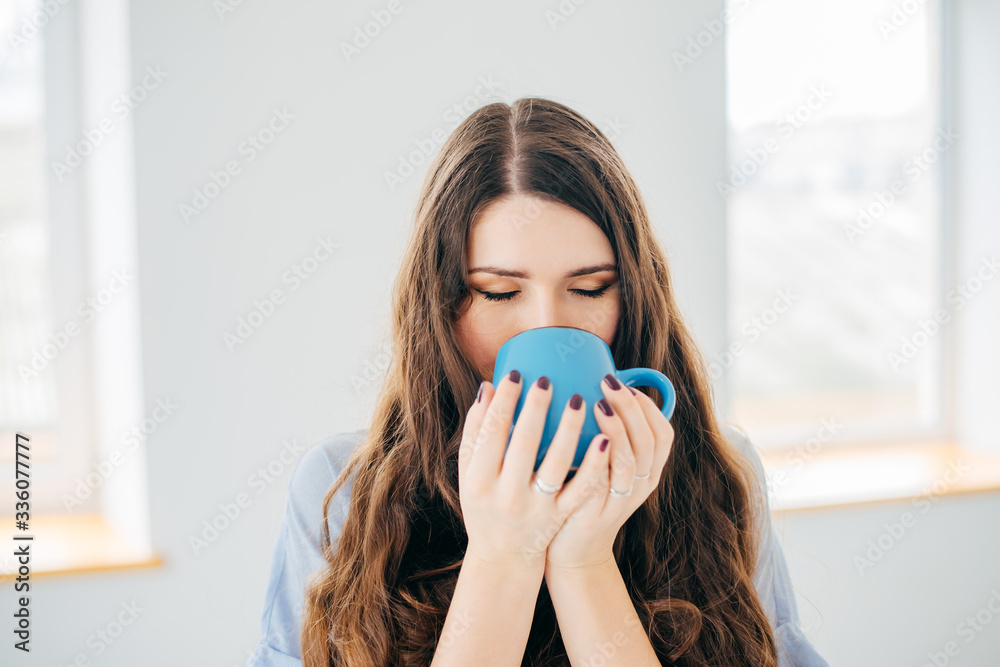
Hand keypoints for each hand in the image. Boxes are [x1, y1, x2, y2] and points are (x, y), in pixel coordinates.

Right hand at [458, 370, 610, 569]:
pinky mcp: (560, 516)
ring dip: (569, 429)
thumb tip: (489, 386)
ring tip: (579, 400)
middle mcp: (507, 494)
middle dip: (535, 408)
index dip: (504, 402)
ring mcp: (536, 507)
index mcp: (479, 480)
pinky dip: (593, 465)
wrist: (503, 557)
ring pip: (556, 463)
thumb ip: (476, 431)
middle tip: (547, 379)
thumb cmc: (484, 505)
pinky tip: (603, 439)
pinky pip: (581, 489)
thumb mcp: (469, 473)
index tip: (516, 375)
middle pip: (523, 444)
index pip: (491, 433)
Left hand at [543, 374, 674, 573]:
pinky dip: (598, 459)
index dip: (648, 406)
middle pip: (647, 441)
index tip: (626, 384)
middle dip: (630, 406)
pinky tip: (588, 440)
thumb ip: (608, 436)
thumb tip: (592, 387)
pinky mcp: (594, 514)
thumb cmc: (585, 498)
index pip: (663, 434)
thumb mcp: (606, 468)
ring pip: (628, 461)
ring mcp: (618, 502)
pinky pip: (600, 483)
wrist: (572, 552)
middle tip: (607, 382)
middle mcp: (639, 487)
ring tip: (596, 403)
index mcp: (647, 473)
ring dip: (616, 427)